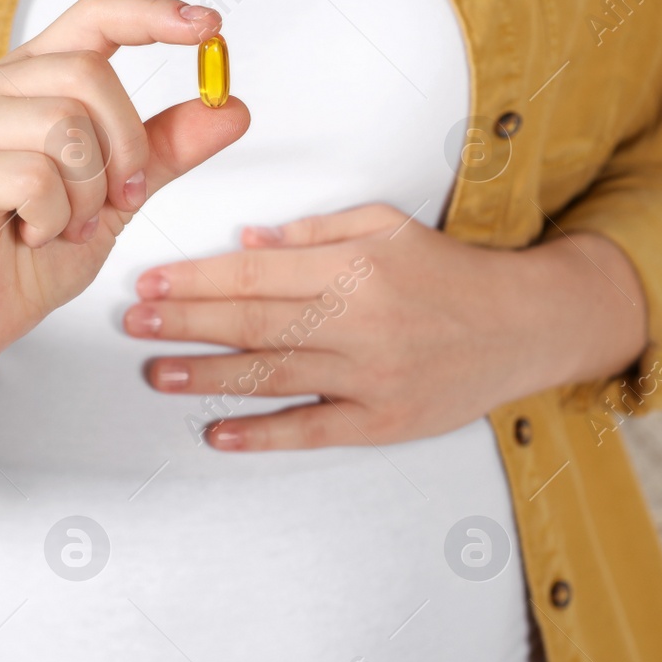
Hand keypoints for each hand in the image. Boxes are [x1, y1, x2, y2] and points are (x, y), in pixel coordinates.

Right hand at [0, 0, 249, 372]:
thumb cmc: (35, 252)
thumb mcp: (120, 196)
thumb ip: (167, 149)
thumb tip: (233, 108)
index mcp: (33, 80)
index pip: (95, 16)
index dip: (152, 13)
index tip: (210, 26)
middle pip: (89, 74)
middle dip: (127, 146)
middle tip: (120, 200)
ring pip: (63, 127)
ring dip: (88, 193)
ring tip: (66, 225)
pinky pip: (32, 176)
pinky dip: (54, 218)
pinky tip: (33, 235)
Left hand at [121, 204, 647, 450]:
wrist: (525, 324)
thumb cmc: (451, 272)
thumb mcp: (387, 227)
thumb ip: (315, 234)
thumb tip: (247, 243)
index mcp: (356, 267)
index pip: (255, 274)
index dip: (196, 280)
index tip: (153, 283)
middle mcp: (360, 321)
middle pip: (252, 323)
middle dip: (186, 323)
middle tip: (135, 324)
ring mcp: (372, 376)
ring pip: (272, 376)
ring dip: (208, 377)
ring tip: (157, 374)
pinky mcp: (385, 420)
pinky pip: (312, 429)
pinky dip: (263, 434)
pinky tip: (219, 433)